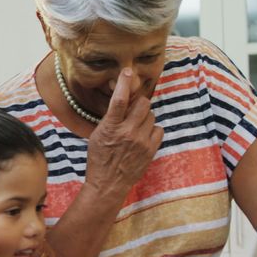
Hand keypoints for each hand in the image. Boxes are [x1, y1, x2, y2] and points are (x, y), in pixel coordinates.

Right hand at [85, 68, 162, 194]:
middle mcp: (128, 132)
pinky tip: (143, 136)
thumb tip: (122, 101)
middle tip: (133, 110)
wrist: (108, 184)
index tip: (127, 72)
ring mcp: (141, 141)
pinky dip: (152, 129)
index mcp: (110, 127)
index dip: (125, 83)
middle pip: (143, 104)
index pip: (120, 100)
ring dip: (144, 117)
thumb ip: (110, 119)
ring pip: (151, 116)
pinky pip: (159, 129)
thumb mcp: (97, 135)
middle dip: (139, 103)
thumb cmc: (99, 158)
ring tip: (135, 127)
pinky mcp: (151, 150)